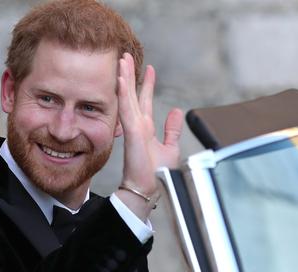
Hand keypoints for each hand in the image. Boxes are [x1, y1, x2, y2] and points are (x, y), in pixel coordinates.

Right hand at [116, 53, 183, 216]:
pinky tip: (121, 79)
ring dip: (124, 78)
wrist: (148, 189)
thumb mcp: (170, 147)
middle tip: (126, 56)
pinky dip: (123, 93)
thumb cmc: (156, 174)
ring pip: (127, 97)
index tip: (149, 68)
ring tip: (122, 60)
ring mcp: (133, 128)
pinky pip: (127, 109)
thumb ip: (172, 129)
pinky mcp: (132, 133)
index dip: (146, 84)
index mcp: (145, 128)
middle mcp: (138, 125)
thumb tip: (176, 111)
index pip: (144, 100)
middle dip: (129, 75)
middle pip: (132, 94)